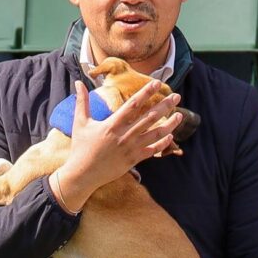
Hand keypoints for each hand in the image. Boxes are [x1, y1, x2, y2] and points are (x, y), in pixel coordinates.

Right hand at [48, 78, 182, 212]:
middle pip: (149, 117)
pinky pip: (152, 150)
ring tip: (180, 115)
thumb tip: (78, 83)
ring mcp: (130, 149)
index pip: (133, 105)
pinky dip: (162, 143)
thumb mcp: (80, 123)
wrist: (83, 174)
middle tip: (176, 96)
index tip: (156, 83)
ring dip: (169, 124)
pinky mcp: (133, 160)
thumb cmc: (81, 147)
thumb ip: (82, 102)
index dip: (145, 92)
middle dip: (165, 106)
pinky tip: (170, 136)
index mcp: (112, 124)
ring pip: (155, 134)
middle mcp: (124, 135)